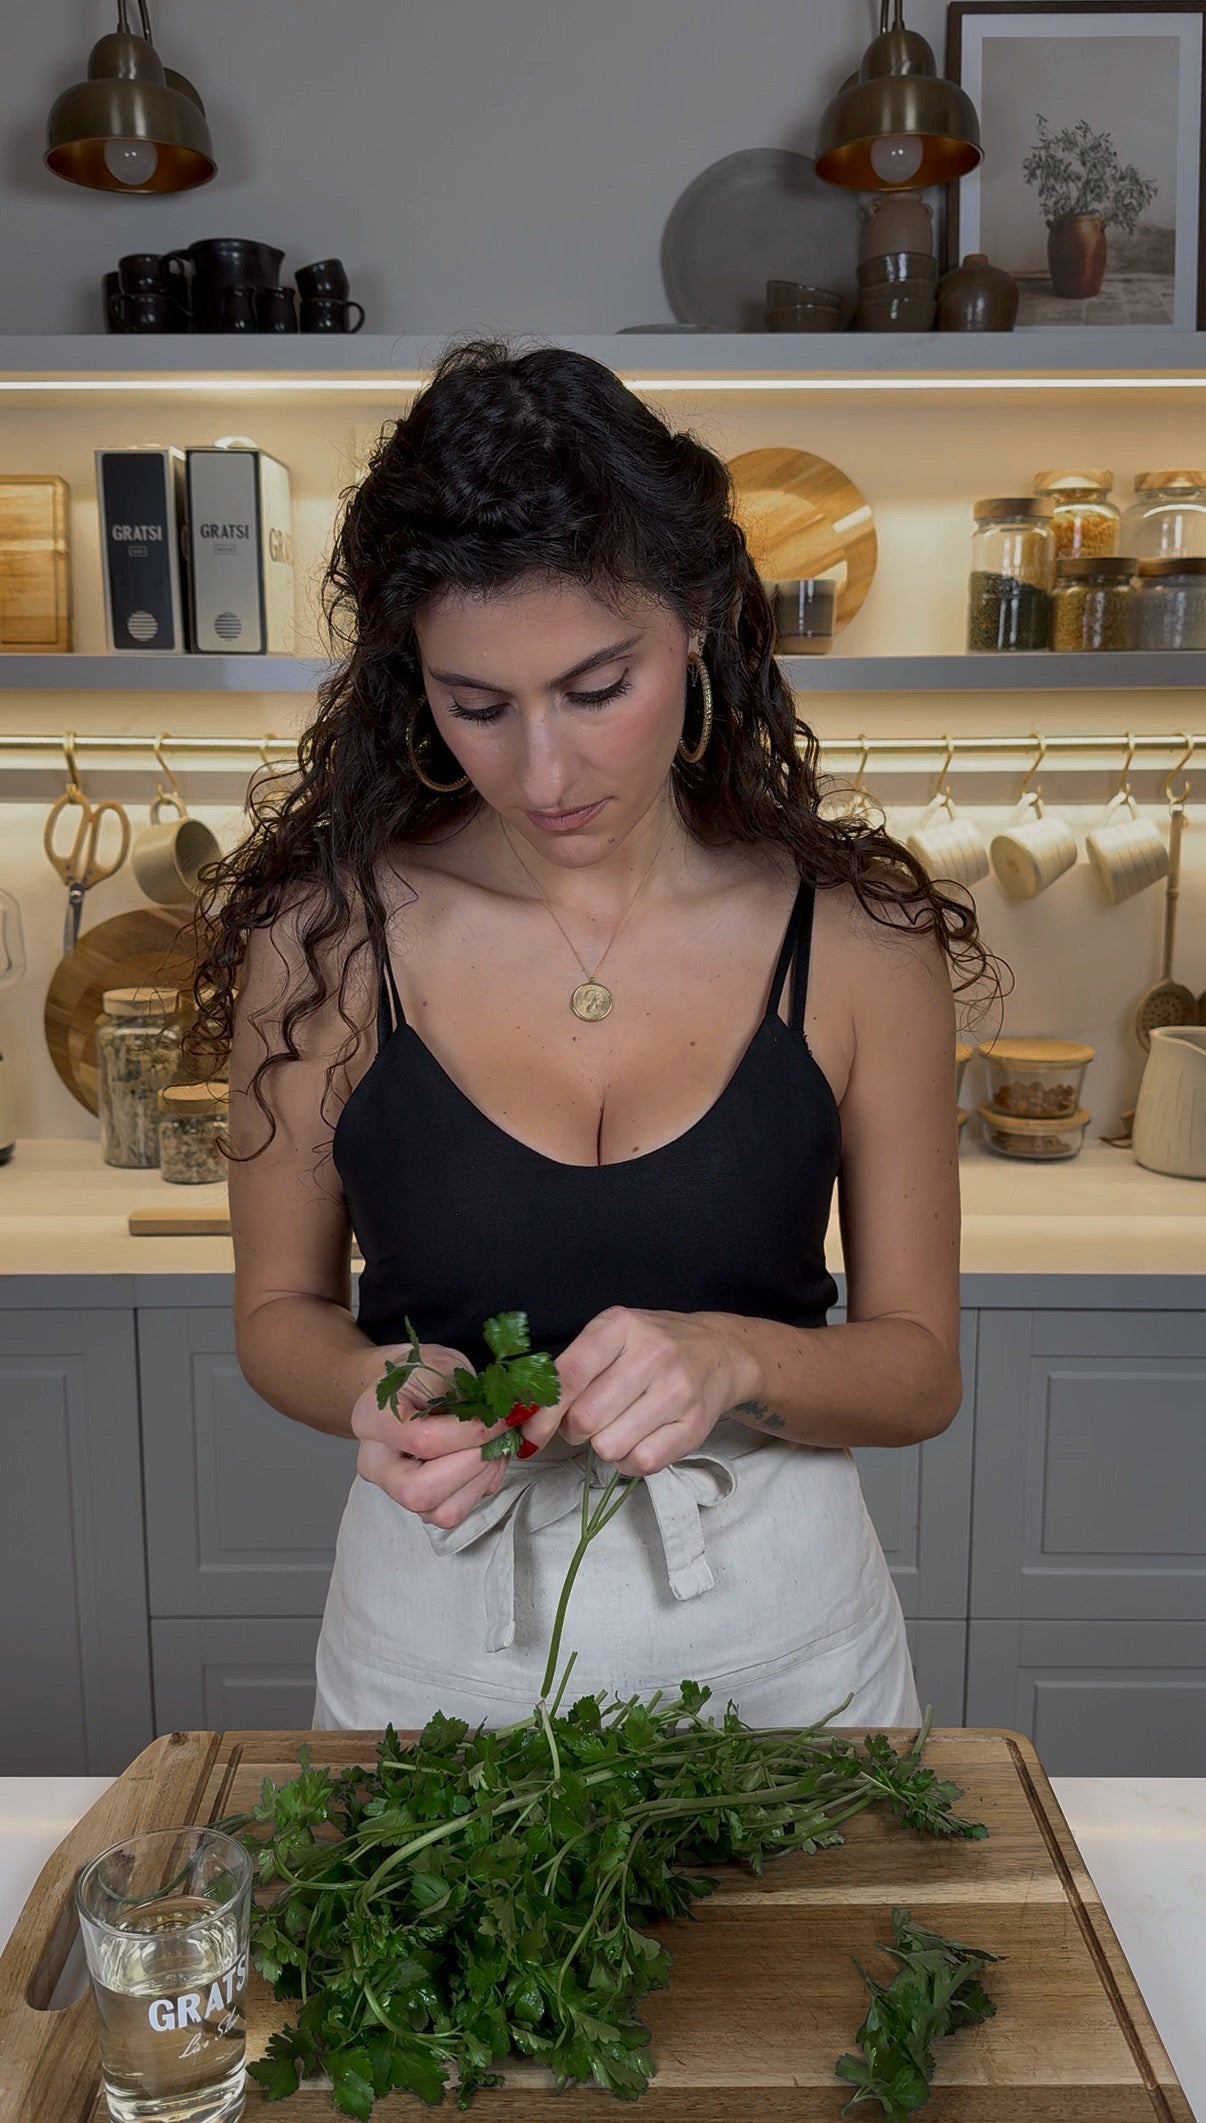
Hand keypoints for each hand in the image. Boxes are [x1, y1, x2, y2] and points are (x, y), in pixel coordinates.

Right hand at [350, 1342, 511, 1529]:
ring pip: (439, 1512)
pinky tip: (484, 1461)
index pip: (423, 1441)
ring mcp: (394, 1490)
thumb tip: (503, 1419)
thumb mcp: (442, 1366)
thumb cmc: (424, 1375)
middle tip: (498, 1438)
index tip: (502, 1419)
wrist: (409, 1389)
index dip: (471, 1434)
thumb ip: (466, 1395)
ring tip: (494, 1447)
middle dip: (471, 1467)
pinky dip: (478, 1488)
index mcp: (372, 1420)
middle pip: (419, 1491)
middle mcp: (375, 1463)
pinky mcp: (418, 1505)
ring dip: (480, 1480)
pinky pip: (452, 1513)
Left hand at [519, 1306, 748, 1477]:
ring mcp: (677, 1391)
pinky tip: (636, 1440)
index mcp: (621, 1326)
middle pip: (586, 1419)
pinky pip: (640, 1463)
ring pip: (610, 1446)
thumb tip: (529, 1414)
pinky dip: (629, 1460)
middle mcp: (652, 1354)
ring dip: (603, 1445)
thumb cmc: (652, 1345)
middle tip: (586, 1421)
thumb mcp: (612, 1335)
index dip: (542, 1413)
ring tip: (617, 1426)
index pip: (569, 1375)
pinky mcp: (694, 1426)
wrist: (719, 1351)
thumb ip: (572, 1368)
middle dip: (575, 1429)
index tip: (530, 1434)